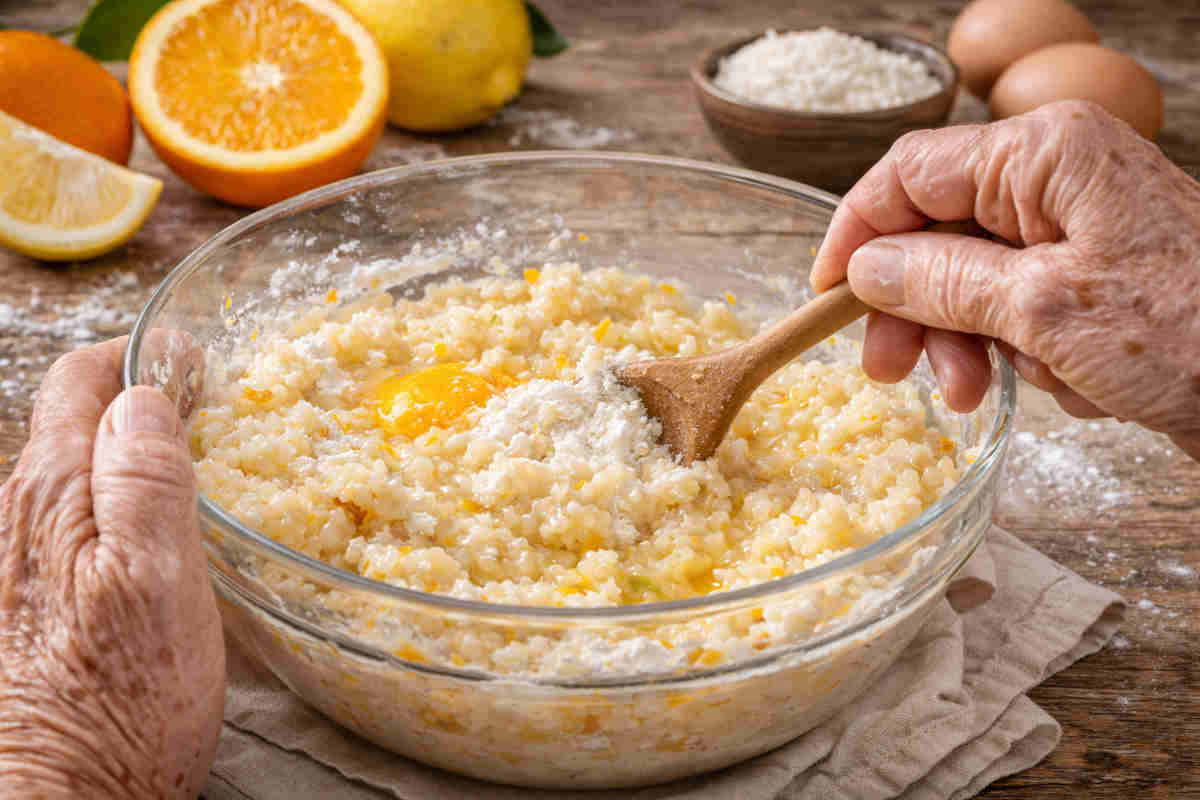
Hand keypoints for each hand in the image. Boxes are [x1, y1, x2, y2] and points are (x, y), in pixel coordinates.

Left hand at [0, 338, 223, 797]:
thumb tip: (145, 396)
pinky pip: (72, 525)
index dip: (139, 358)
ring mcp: (16, 561)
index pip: (80, 380)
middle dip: (137, 407)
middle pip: (72, 423)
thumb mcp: (154, 583)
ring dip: (128, 459)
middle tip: (207, 421)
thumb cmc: (116, 706)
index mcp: (49, 493)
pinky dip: (115, 508)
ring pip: (74, 476)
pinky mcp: (27, 604)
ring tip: (188, 477)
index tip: (194, 363)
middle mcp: (15, 516)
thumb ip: (145, 479)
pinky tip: (152, 544)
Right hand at [812, 99, 1199, 460]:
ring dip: (963, 342)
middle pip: (934, 230)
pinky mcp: (1092, 280)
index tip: (823, 297)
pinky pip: (1015, 309)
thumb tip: (865, 270)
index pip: (909, 173)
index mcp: (1042, 153)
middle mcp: (1055, 180)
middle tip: (889, 371)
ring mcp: (1076, 231)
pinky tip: (1057, 385)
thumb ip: (940, 281)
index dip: (855, 234)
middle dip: (911, 305)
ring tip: (975, 395)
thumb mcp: (1041, 309)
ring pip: (970, 278)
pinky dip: (1018, 355)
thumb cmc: (1189, 333)